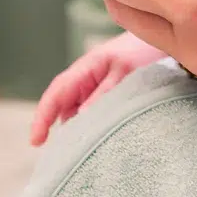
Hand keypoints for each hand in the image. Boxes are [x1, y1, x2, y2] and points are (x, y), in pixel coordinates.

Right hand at [29, 30, 162, 145]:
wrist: (160, 39)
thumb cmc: (143, 51)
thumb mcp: (126, 72)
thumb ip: (104, 93)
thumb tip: (80, 117)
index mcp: (86, 67)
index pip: (56, 93)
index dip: (43, 117)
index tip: (36, 141)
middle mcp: (85, 77)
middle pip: (62, 106)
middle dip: (56, 128)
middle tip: (62, 157)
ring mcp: (93, 86)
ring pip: (76, 111)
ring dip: (76, 129)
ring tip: (82, 152)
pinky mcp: (104, 94)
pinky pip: (90, 112)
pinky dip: (90, 125)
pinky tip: (98, 140)